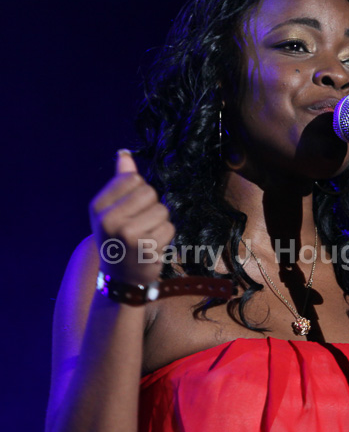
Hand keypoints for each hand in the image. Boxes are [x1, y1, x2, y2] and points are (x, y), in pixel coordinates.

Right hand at [89, 150, 173, 285]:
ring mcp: (127, 234)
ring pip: (162, 210)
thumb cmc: (118, 238)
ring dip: (160, 223)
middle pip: (150, 192)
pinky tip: (151, 247)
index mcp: (97, 206)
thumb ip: (120, 181)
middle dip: (152, 206)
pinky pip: (169, 228)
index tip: (130, 210)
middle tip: (140, 225)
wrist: (120, 278)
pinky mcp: (146, 247)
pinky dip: (165, 237)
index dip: (139, 192)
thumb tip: (124, 154)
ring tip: (146, 237)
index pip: (133, 178)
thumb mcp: (111, 210)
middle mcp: (109, 219)